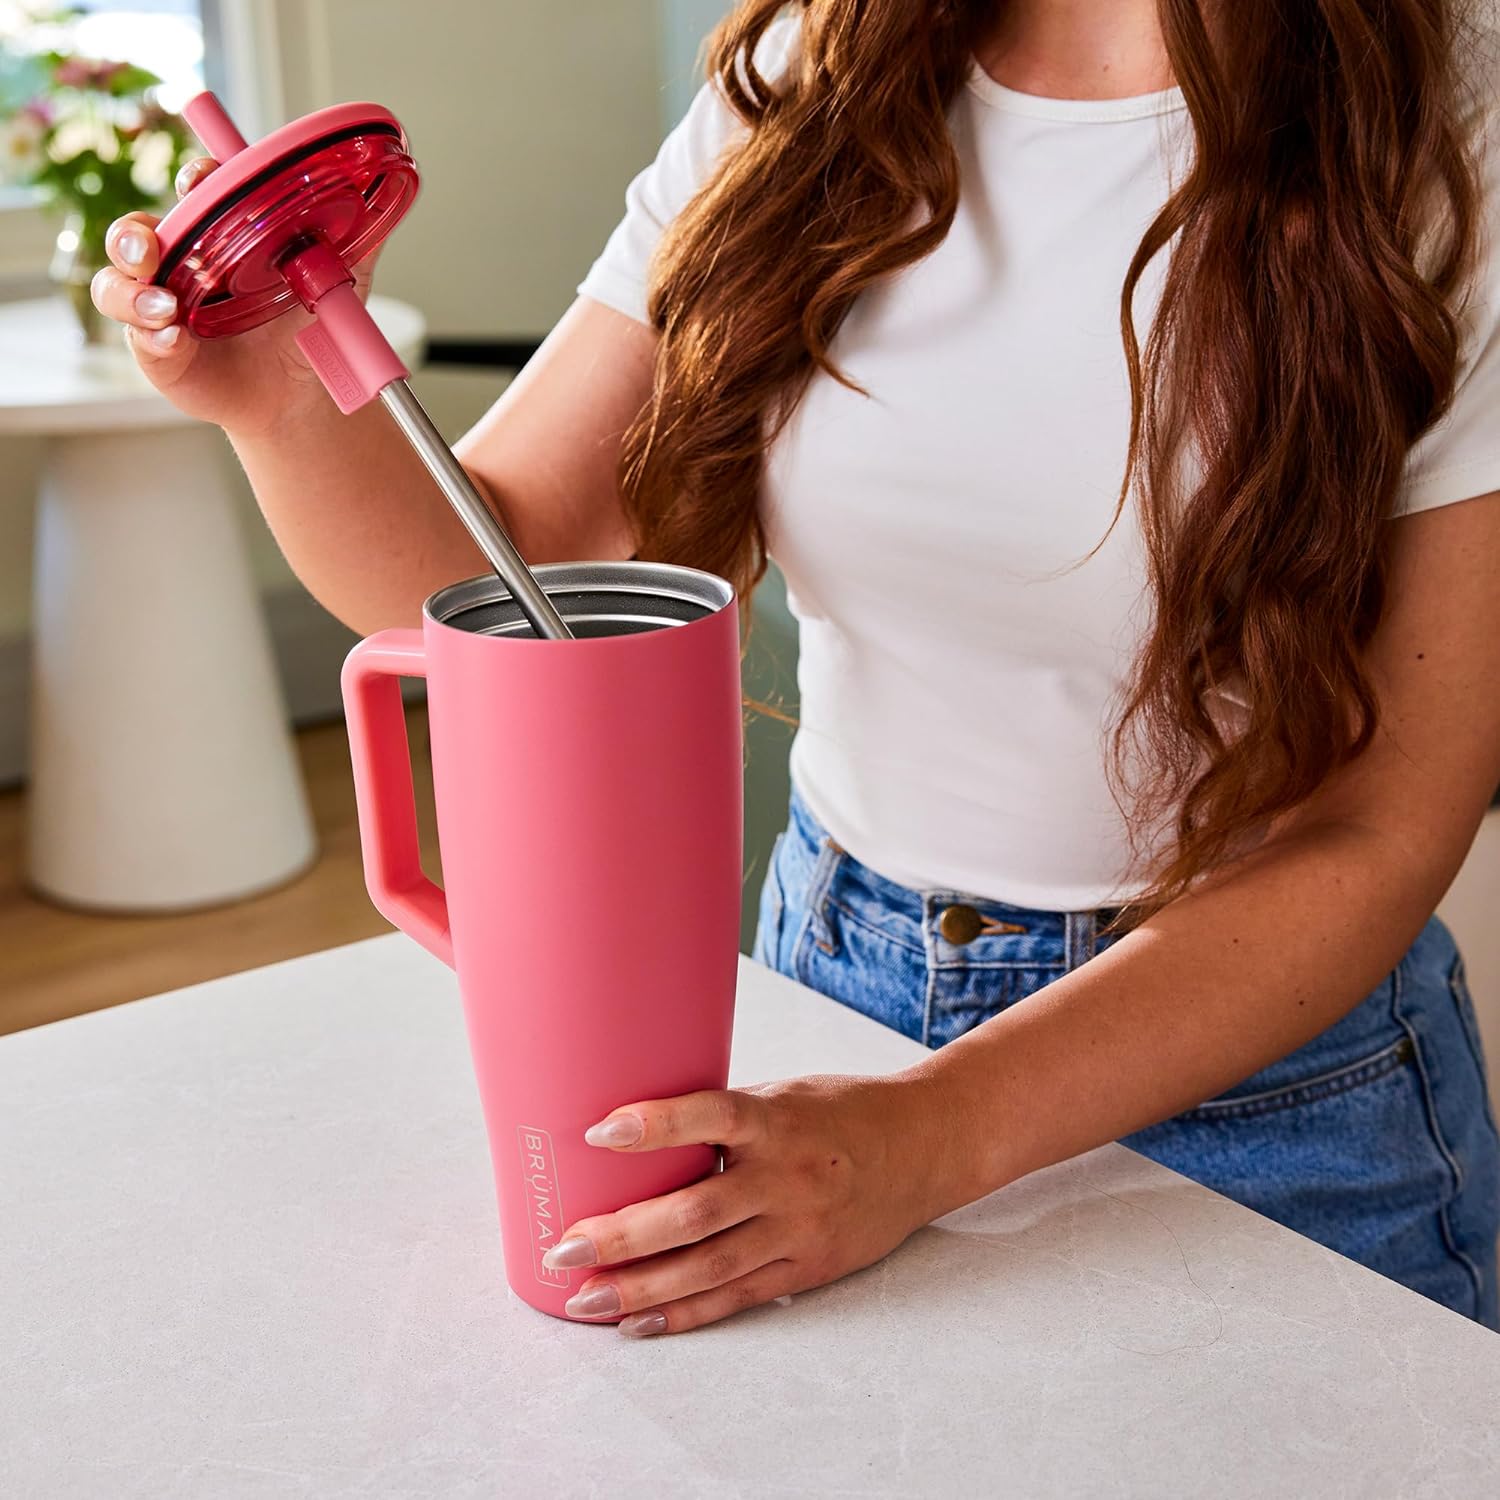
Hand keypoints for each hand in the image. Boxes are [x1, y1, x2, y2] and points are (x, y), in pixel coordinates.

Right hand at [89, 156, 380, 434]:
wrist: (304, 396)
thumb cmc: (312, 331)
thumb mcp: (342, 282)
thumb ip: (356, 241)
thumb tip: (384, 195)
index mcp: (221, 233)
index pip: (197, 191)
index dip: (196, 180)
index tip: (204, 180)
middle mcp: (183, 261)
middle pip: (136, 231)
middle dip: (134, 234)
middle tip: (152, 248)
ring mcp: (163, 304)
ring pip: (118, 282)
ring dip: (131, 290)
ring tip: (166, 307)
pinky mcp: (158, 349)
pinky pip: (137, 336)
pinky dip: (150, 334)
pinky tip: (173, 337)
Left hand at [541, 1073, 940, 1335]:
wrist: (923, 1147)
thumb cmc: (841, 1110)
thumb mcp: (784, 1094)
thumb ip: (724, 1119)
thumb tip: (639, 1136)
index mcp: (777, 1120)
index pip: (710, 1117)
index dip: (654, 1125)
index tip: (598, 1132)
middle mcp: (787, 1177)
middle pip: (697, 1213)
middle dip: (624, 1236)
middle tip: (566, 1248)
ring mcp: (799, 1229)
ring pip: (710, 1266)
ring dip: (641, 1288)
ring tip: (586, 1300)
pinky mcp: (808, 1267)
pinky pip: (738, 1297)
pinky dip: (686, 1314)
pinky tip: (640, 1323)